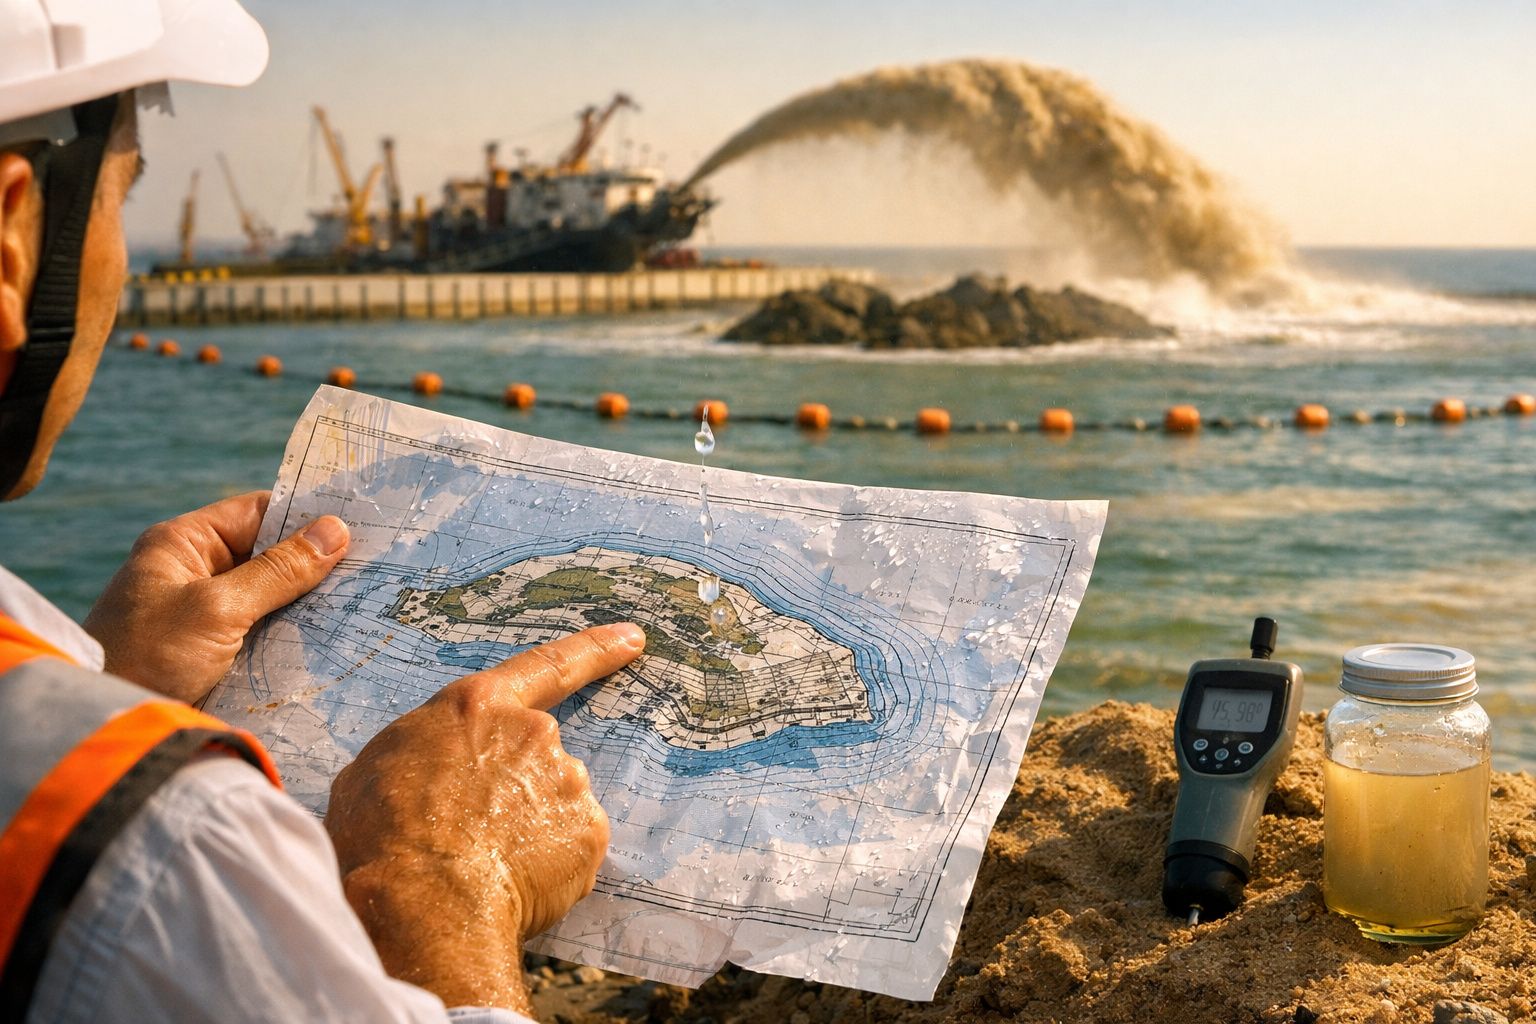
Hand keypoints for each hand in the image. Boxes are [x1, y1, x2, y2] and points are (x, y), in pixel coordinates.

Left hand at [84, 491, 348, 702]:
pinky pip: (263, 629)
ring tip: (365, 599)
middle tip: (374, 566)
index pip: (258, 512)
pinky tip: (333, 635)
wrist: (108, 726)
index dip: (306, 516)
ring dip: (308, 601)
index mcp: (184, 544)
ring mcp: (204, 612)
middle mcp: (194, 571)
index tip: (361, 523)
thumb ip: (278, 571)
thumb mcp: (218, 609)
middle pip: (269, 553)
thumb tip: (336, 529)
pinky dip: (293, 632)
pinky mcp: (214, 650)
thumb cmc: (149, 656)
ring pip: (271, 594)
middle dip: (315, 562)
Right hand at [326, 623, 644, 1012]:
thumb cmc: (381, 836)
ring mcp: (568, 782)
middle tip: (471, 837)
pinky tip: (510, 888)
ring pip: (554, 809)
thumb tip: (426, 774)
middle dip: (513, 795)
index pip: (545, 666)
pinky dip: (549, 870)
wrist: (421, 902)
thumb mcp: (373, 771)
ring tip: (481, 869)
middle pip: (535, 760)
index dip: (593, 650)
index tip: (633, 639)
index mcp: (479, 707)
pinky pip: (570, 851)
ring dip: (529, 834)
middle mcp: (535, 734)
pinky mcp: (589, 833)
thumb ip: (423, 755)